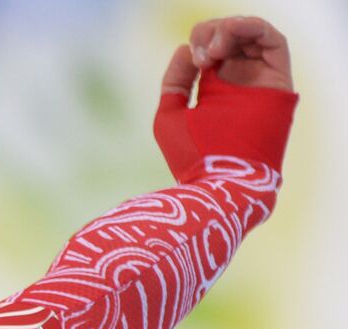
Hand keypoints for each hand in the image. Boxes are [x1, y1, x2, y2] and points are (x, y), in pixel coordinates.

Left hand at [154, 17, 297, 182]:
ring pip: (251, 36)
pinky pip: (274, 41)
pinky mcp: (278, 82)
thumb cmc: (192, 157)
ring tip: (215, 48)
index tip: (192, 58)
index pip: (212, 50)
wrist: (220, 181)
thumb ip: (176, 81)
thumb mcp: (170, 115)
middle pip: (231, 39)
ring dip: (230, 30)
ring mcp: (259, 82)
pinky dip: (252, 28)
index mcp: (215, 91)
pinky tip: (230, 34)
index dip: (200, 41)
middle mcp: (240, 84)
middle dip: (212, 33)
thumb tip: (185, 49)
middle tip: (203, 54)